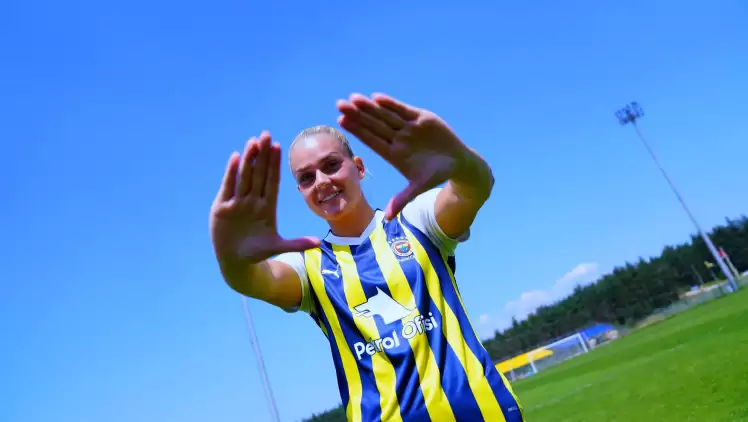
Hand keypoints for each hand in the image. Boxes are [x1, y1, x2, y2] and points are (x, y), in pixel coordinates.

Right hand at [209, 132, 319, 272]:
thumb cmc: (258, 252)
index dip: (274, 164)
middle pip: (259, 173)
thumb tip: (319, 243)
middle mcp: (252, 201)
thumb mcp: (278, 247)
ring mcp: (237, 202)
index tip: (279, 146)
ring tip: (253, 141)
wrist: (236, 262)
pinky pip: (228, 186)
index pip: (272, 180)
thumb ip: (296, 244)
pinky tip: (235, 157)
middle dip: (263, 155)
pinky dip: (231, 173)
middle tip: (266, 134)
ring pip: (244, 177)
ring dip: (248, 159)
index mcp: (267, 206)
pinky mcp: (222, 207)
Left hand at [337, 93, 471, 219]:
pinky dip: (391, 104)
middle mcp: (398, 139)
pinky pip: (403, 110)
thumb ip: (402, 199)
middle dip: (357, 115)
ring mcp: (408, 127)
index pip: (371, 140)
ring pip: (385, 115)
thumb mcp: (419, 187)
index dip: (357, 131)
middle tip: (339, 105)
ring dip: (370, 107)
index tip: (342, 122)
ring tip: (353, 98)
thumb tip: (388, 218)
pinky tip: (377, 98)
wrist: (458, 163)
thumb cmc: (436, 175)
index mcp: (394, 154)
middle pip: (374, 125)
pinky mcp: (421, 118)